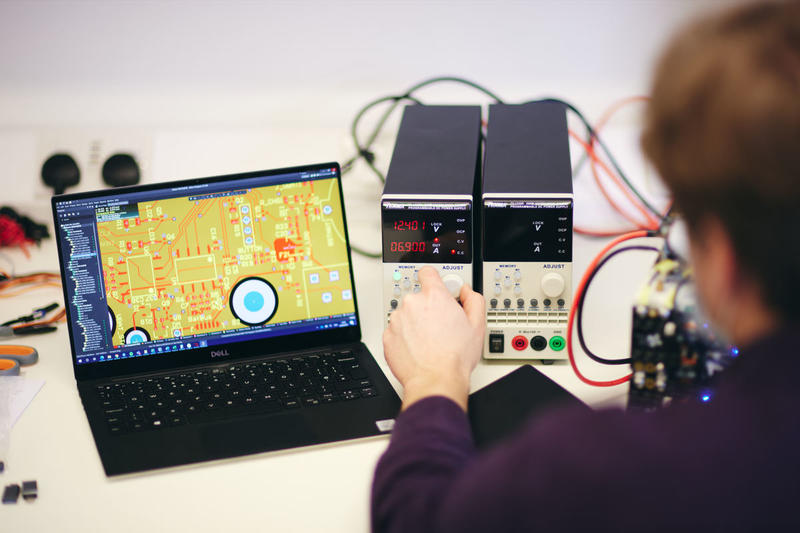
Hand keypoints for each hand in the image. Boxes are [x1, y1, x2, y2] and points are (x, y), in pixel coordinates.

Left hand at [382, 266, 484, 410]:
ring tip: (429, 340)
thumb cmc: (455, 357)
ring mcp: (397, 320)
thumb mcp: (478, 324)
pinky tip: (418, 348)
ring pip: (406, 315)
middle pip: (418, 297)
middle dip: (427, 308)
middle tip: (439, 325)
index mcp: (434, 296)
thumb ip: (474, 299)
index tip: (437, 287)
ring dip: (415, 323)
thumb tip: (466, 292)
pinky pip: (396, 331)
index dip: (434, 279)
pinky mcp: (388, 336)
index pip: (428, 272)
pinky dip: (404, 337)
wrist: (435, 380)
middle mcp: (412, 304)